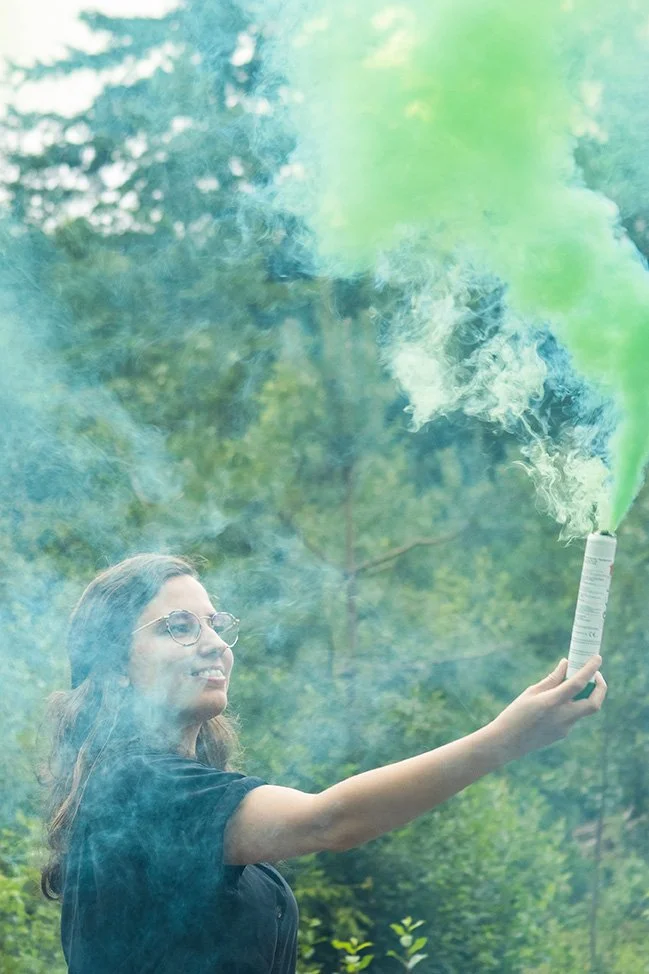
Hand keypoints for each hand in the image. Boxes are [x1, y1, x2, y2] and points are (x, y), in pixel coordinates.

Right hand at [486, 655, 606, 762]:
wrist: (507, 742)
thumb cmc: (515, 713)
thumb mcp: (531, 692)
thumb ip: (552, 679)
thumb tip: (566, 664)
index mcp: (552, 702)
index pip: (578, 684)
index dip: (590, 669)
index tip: (597, 657)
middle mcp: (562, 717)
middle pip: (594, 703)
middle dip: (601, 688)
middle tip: (596, 675)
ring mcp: (565, 728)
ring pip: (584, 709)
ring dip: (584, 695)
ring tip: (573, 684)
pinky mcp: (563, 734)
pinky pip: (573, 716)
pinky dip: (571, 705)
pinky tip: (556, 702)